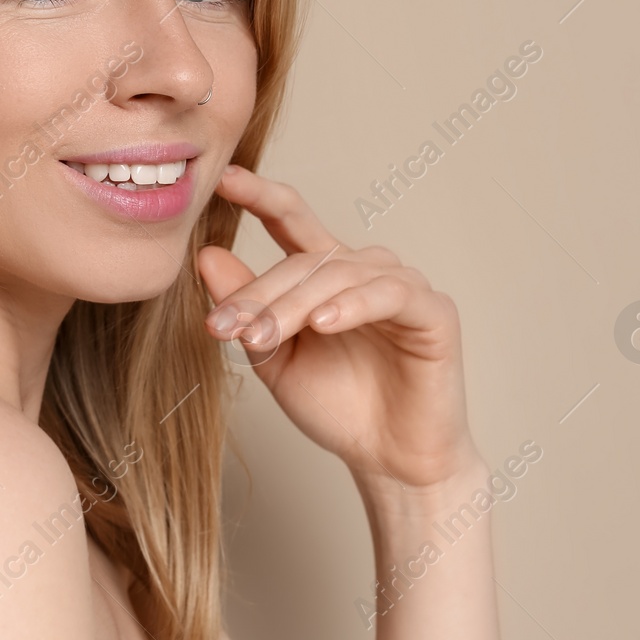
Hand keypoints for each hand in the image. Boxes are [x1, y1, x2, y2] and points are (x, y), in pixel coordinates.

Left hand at [197, 165, 481, 491]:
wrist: (388, 460)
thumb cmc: (337, 406)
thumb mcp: (274, 357)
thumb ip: (247, 308)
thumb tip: (206, 256)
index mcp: (325, 274)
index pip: (290, 220)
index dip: (260, 196)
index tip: (225, 179)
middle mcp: (363, 269)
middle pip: (304, 259)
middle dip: (259, 293)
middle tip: (221, 325)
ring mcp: (401, 285)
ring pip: (338, 276)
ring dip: (294, 305)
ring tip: (261, 336)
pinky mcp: (433, 311)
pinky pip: (388, 294)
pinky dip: (351, 305)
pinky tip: (322, 323)